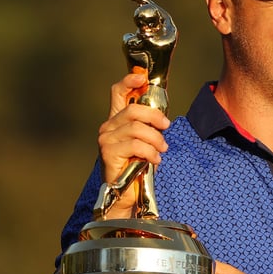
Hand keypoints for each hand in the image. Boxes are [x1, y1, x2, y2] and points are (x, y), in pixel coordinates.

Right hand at [97, 72, 170, 215]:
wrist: (127, 194)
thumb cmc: (137, 166)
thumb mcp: (146, 141)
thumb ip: (149, 126)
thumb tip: (163, 115)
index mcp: (117, 120)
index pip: (118, 92)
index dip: (129, 81)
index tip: (142, 79)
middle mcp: (107, 127)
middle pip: (134, 109)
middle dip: (155, 117)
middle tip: (166, 127)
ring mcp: (106, 139)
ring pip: (137, 128)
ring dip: (156, 139)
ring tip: (162, 150)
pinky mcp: (108, 153)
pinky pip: (136, 145)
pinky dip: (151, 152)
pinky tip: (155, 160)